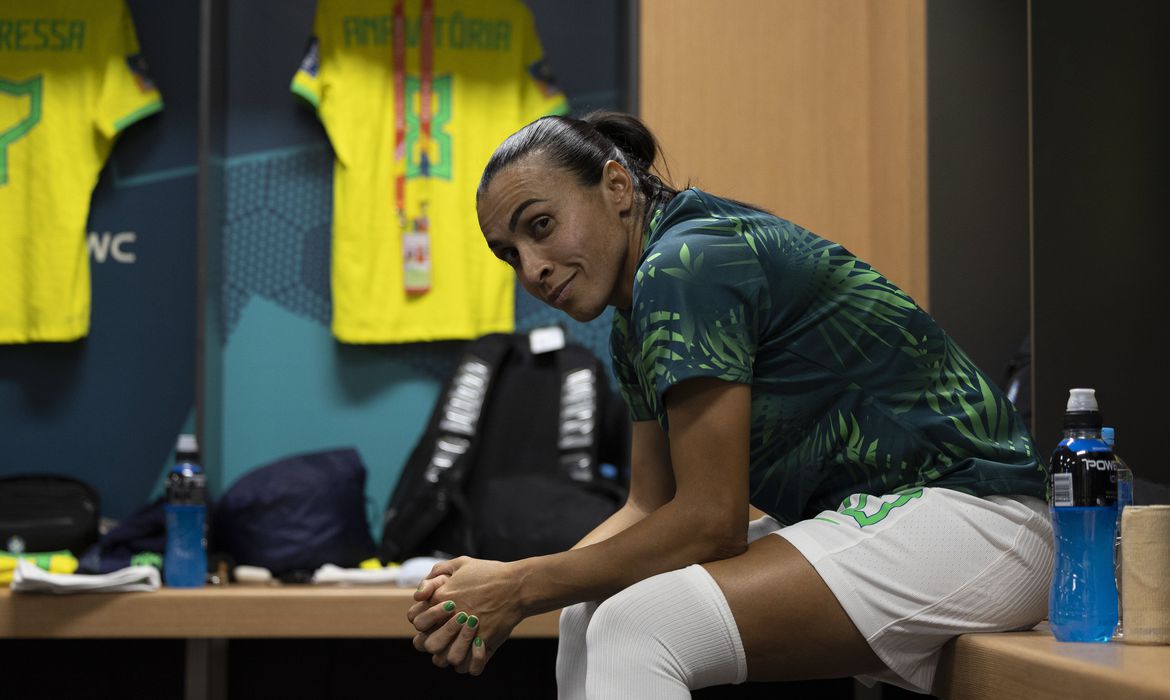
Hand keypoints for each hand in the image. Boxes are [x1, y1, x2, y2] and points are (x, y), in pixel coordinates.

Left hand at [407, 557, 523, 673]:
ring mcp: (467, 634)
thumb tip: (421, 593)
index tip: (439, 617)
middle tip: (453, 632)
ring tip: (466, 642)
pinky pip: (470, 668)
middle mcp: (450, 618)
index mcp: (440, 598)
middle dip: (437, 640)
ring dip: (454, 653)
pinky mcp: (485, 644)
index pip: (416, 621)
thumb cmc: (490, 573)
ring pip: (447, 659)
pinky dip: (472, 663)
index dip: (423, 622)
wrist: (517, 585)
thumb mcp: (461, 563)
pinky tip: (478, 648)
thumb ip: (437, 572)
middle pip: (428, 645)